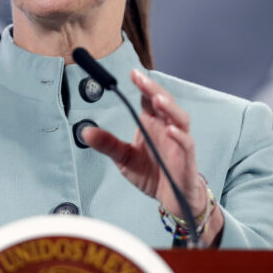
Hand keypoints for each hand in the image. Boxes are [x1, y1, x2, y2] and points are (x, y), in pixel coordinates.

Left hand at [82, 69, 205, 218]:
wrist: (173, 198)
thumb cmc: (153, 173)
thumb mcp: (124, 158)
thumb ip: (107, 144)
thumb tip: (85, 131)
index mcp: (152, 123)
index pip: (148, 98)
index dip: (142, 85)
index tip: (132, 73)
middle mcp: (167, 127)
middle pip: (164, 102)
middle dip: (153, 89)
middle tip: (140, 79)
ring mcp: (179, 141)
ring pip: (180, 118)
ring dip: (170, 108)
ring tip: (157, 100)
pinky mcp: (187, 159)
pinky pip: (186, 144)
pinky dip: (180, 136)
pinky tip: (171, 130)